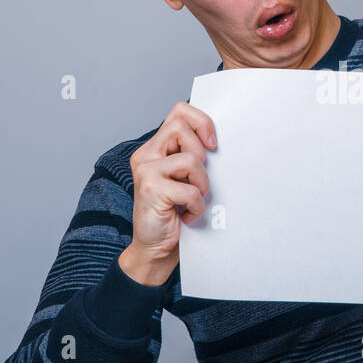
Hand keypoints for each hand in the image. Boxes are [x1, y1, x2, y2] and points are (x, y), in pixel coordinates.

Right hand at [124, 101, 216, 278]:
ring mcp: (146, 171)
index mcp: (154, 149)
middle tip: (198, 180)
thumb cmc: (175, 215)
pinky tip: (188, 216)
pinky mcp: (151, 189)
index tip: (213, 144)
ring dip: (201, 184)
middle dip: (201, 154)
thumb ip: (191, 156)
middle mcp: (145, 155)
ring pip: (191, 159)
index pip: (179, 112)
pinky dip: (197, 205)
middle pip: (182, 127)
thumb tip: (217, 140)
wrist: (156, 250)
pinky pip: (190, 189)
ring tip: (194, 200)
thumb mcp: (185, 179)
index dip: (201, 122)